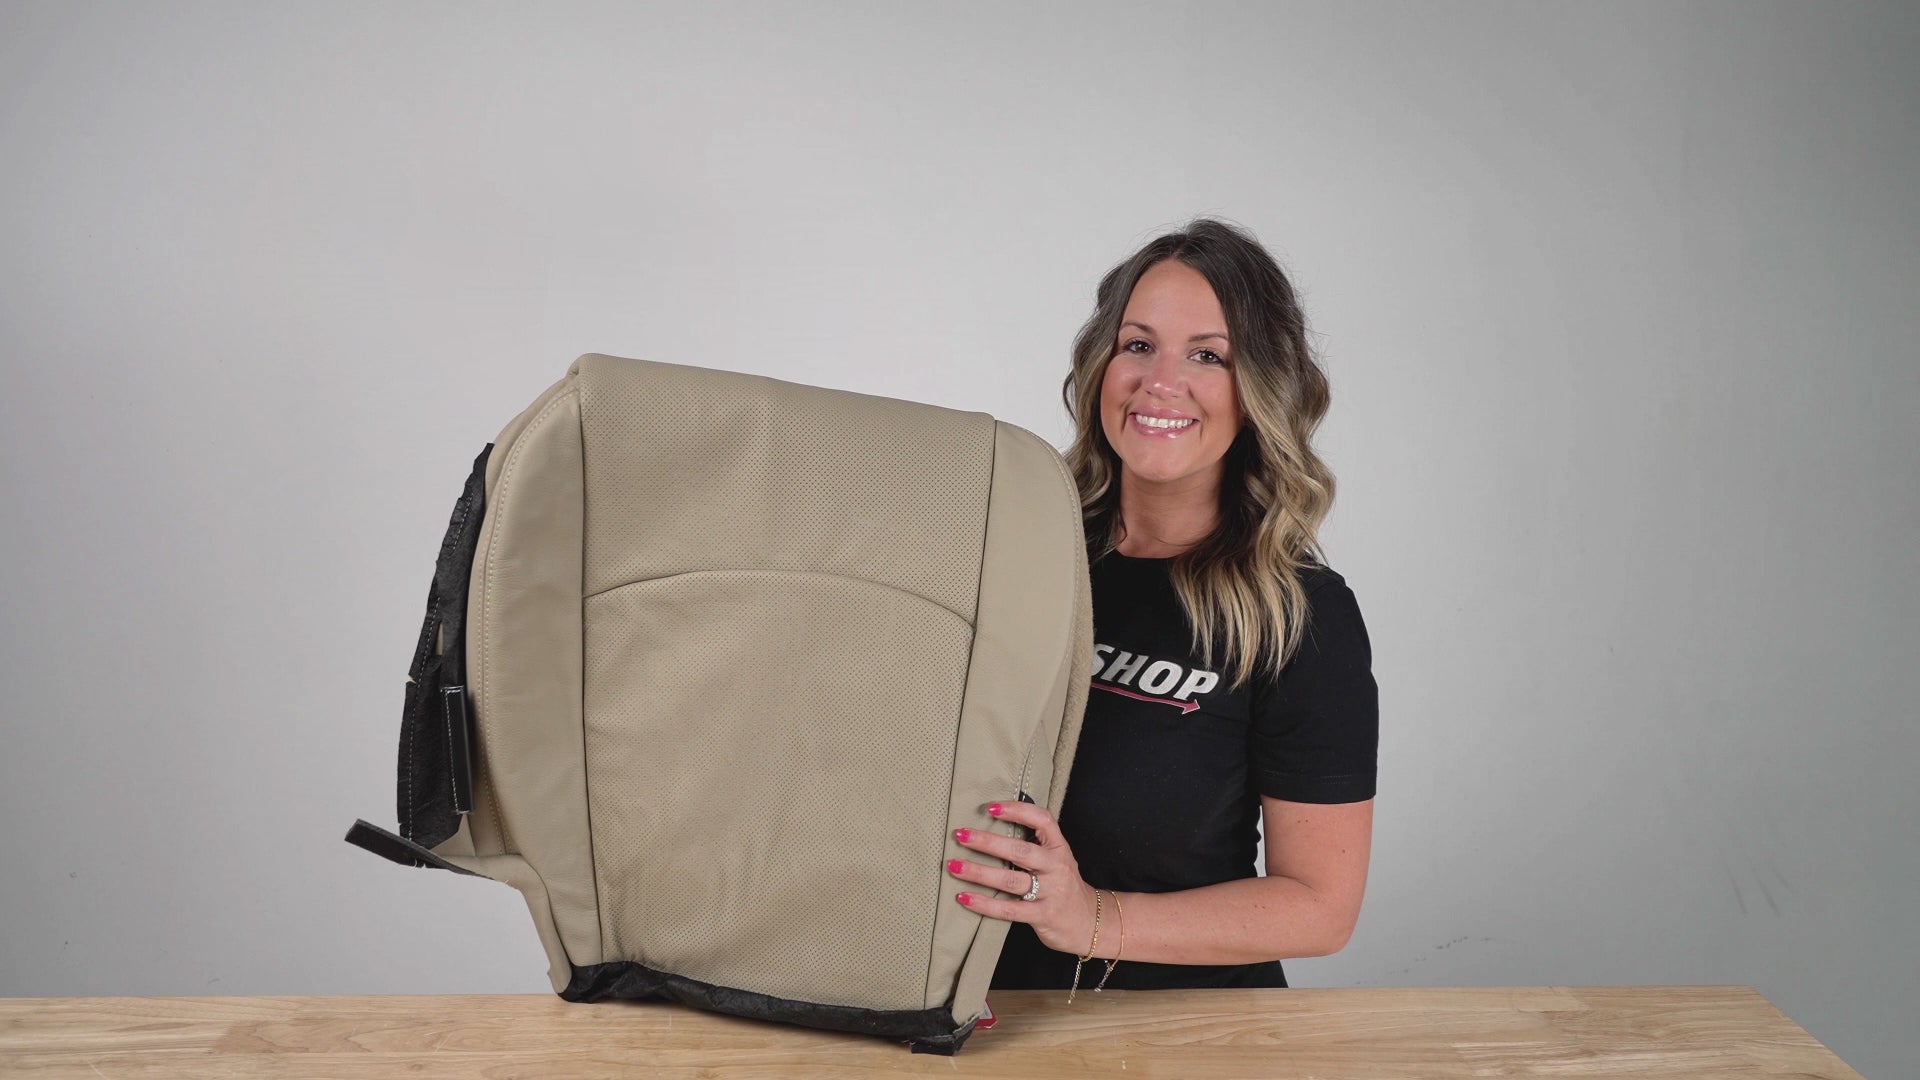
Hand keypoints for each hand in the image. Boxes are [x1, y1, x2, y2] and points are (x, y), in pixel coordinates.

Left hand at [946, 800, 1100, 956]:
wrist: (1091, 922)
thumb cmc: (1064, 886)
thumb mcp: (1058, 860)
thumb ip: (1035, 845)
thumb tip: (995, 825)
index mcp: (1059, 848)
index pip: (1042, 821)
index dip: (1018, 811)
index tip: (991, 808)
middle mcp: (1056, 867)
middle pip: (1020, 851)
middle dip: (987, 842)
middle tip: (961, 835)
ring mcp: (1051, 892)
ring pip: (1011, 880)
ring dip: (978, 872)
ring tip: (954, 866)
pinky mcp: (1042, 915)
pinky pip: (1009, 909)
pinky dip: (984, 903)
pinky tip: (964, 897)